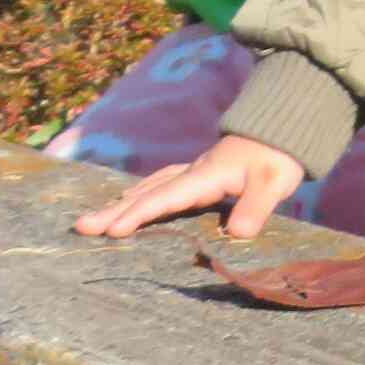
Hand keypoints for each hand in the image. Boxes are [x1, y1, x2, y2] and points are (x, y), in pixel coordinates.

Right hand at [72, 133, 305, 239]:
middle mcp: (192, 173)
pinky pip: (160, 185)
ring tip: (96, 218)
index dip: (138, 215)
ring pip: (150, 187)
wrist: (284, 129)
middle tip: (80, 227)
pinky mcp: (199, 175)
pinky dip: (142, 194)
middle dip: (113, 211)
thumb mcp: (274, 182)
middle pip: (146, 193)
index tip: (111, 231)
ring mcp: (193, 172)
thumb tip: (236, 234)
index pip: (165, 198)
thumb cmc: (278, 156)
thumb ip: (255, 207)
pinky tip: (132, 200)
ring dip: (123, 203)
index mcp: (204, 176)